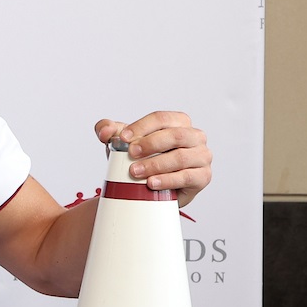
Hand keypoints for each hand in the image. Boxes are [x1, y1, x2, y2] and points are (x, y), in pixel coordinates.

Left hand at [96, 112, 211, 206]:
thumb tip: (104, 131)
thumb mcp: (123, 143)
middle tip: (130, 154)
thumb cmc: (142, 158)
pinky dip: (167, 180)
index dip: (141, 126)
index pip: (161, 118)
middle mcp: (195, 137)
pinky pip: (187, 177)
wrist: (151, 187)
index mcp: (179, 122)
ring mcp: (202, 157)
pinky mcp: (202, 177)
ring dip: (155, 164)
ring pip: (181, 157)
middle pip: (175, 135)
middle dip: (150, 144)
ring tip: (135, 172)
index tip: (123, 138)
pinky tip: (151, 183)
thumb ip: (109, 131)